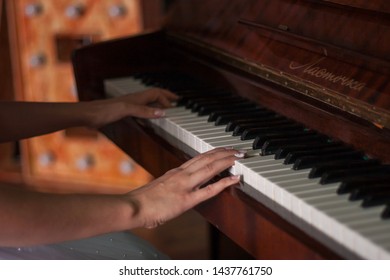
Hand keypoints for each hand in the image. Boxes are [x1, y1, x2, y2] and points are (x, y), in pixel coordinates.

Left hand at [85, 88, 177, 127]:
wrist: (88, 115)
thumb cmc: (104, 111)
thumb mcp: (127, 110)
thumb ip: (144, 111)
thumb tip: (163, 112)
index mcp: (136, 97)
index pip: (156, 93)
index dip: (166, 97)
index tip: (177, 102)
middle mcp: (133, 100)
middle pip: (153, 95)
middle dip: (165, 97)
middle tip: (175, 101)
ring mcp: (128, 106)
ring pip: (147, 102)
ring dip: (157, 103)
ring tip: (165, 108)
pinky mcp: (122, 113)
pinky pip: (140, 110)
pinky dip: (148, 112)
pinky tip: (147, 118)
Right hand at [125, 148, 243, 228]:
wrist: (133, 206)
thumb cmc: (142, 200)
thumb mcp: (159, 187)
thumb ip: (170, 185)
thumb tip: (176, 188)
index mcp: (175, 172)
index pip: (199, 158)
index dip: (214, 153)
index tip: (224, 150)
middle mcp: (182, 174)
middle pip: (207, 158)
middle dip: (224, 152)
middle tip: (237, 149)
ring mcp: (185, 185)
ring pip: (210, 168)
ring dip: (227, 160)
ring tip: (239, 156)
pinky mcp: (186, 199)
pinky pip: (209, 189)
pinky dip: (224, 182)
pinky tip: (235, 178)